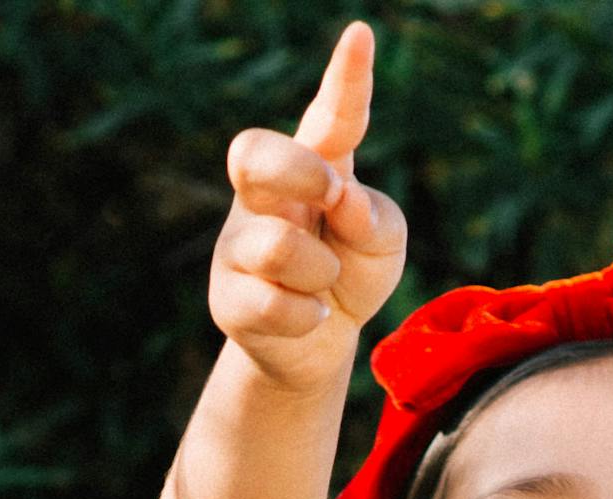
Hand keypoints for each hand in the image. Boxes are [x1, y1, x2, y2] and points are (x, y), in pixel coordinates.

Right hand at [212, 21, 407, 390]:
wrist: (321, 347)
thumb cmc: (353, 275)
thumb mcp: (384, 245)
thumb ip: (377, 218)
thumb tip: (345, 202)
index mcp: (313, 165)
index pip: (328, 116)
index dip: (344, 78)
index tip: (361, 36)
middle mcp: (265, 195)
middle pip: (254, 153)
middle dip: (298, 171)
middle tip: (332, 196)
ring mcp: (239, 244)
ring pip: (274, 244)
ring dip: (318, 270)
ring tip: (326, 285)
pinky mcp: (228, 298)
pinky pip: (270, 303)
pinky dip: (306, 316)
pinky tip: (311, 316)